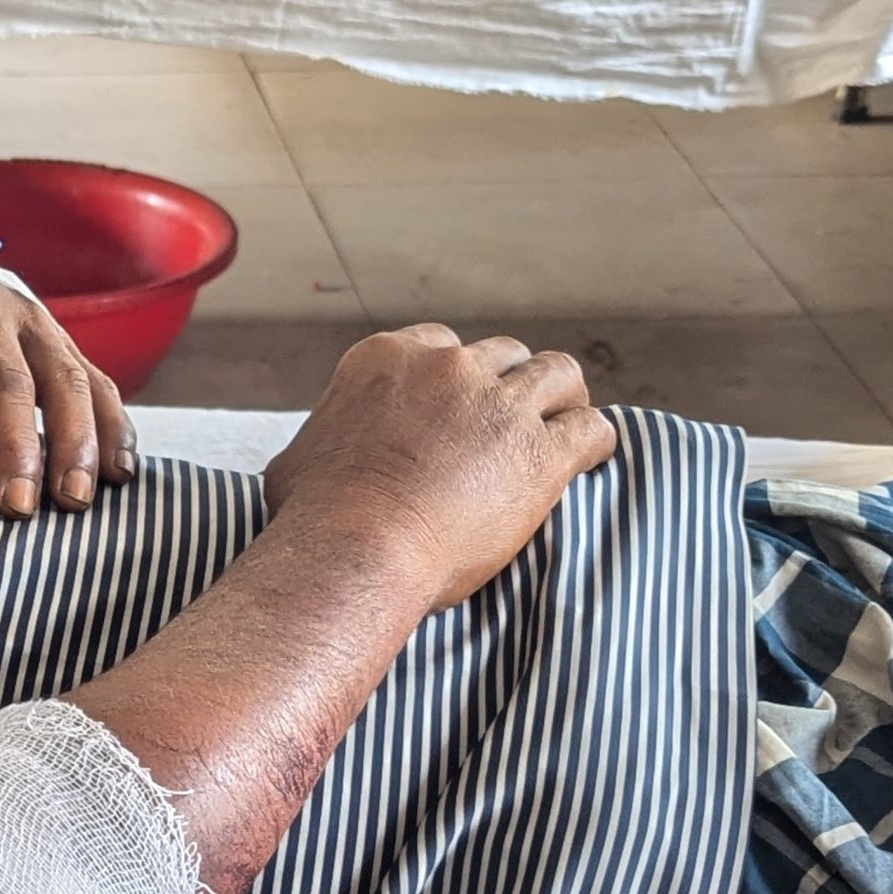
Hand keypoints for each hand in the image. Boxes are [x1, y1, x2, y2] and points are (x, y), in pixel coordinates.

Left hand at [0, 277, 134, 517]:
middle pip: (5, 380)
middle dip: (14, 445)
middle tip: (15, 507)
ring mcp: (37, 326)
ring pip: (65, 381)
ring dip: (76, 442)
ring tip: (75, 499)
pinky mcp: (71, 346)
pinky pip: (101, 385)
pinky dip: (115, 429)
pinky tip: (122, 476)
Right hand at [263, 324, 617, 611]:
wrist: (354, 551)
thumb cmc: (313, 518)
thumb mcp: (297, 460)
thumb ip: (321, 442)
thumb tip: (309, 461)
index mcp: (387, 359)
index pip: (439, 342)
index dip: (455, 374)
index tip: (459, 402)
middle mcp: (446, 368)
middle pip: (501, 354)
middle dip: (508, 385)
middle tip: (510, 420)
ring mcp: (498, 405)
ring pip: (557, 373)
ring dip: (561, 397)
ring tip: (562, 423)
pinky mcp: (540, 452)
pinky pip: (591, 428)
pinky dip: (595, 440)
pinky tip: (591, 457)